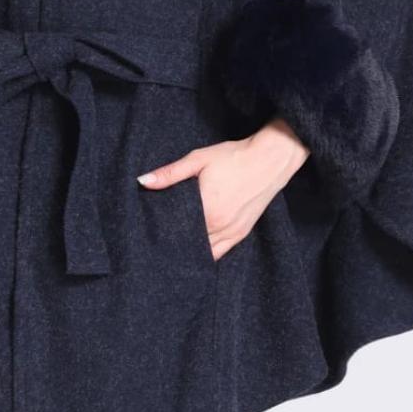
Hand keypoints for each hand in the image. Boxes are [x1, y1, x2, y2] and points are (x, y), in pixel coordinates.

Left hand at [135, 118, 310, 260]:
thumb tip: (143, 181)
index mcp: (207, 209)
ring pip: (205, 252)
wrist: (269, 159)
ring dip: (190, 250)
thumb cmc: (233, 157)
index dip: (161, 232)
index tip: (149, 232)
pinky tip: (195, 250)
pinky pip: (220, 253)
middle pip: (189, 243)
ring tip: (173, 247)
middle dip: (174, 242)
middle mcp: (219, 226)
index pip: (176, 230)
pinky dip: (207, 254)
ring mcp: (232, 232)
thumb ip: (170, 173)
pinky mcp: (241, 233)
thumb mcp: (198, 159)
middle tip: (157, 240)